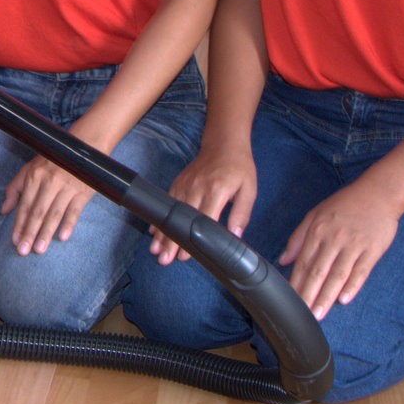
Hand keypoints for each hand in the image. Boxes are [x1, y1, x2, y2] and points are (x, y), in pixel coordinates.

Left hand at [4, 157, 94, 255]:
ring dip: (46, 232)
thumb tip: (4, 210)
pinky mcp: (82, 191)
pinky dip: (69, 223)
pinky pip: (75, 210)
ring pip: (54, 213)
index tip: (15, 241)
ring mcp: (66, 187)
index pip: (25, 205)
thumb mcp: (30, 169)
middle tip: (23, 251)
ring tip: (39, 249)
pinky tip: (63, 237)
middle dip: (30, 232)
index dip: (19, 224)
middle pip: (38, 212)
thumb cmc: (53, 161)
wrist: (82, 148)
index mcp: (34, 177)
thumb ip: (15, 189)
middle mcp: (49, 182)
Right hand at [150, 146, 257, 263]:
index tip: (185, 256)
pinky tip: (154, 232)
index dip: (193, 239)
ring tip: (155, 251)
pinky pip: (168, 203)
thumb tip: (235, 236)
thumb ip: (242, 213)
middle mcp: (197, 187)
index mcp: (216, 190)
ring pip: (171, 213)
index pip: (202, 220)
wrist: (224, 143)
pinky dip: (161, 218)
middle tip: (164, 259)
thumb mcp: (249, 190)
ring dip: (163, 233)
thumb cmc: (239, 168)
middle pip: (182, 220)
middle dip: (172, 241)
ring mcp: (185, 184)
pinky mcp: (178, 182)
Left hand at [280, 182, 399, 319]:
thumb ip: (298, 237)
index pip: (303, 262)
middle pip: (318, 271)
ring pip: (338, 275)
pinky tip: (344, 299)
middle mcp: (333, 239)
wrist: (378, 194)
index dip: (295, 283)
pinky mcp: (372, 250)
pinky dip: (352, 286)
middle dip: (308, 295)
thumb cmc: (345, 204)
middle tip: (301, 314)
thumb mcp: (316, 214)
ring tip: (319, 313)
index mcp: (317, 231)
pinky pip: (361, 271)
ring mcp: (353, 245)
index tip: (289, 300)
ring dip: (327, 296)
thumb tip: (284, 259)